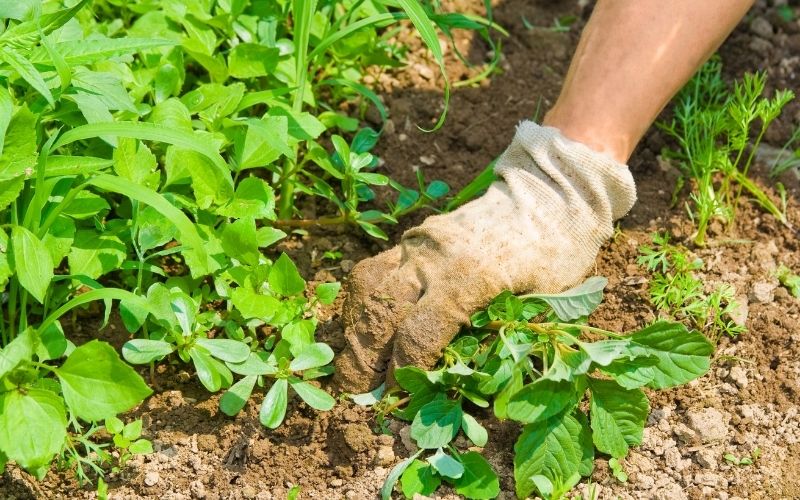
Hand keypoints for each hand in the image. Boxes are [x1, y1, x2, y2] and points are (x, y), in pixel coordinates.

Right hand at [334, 122, 635, 392]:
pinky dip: (364, 301)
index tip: (397, 395)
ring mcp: (419, 243)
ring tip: (356, 358)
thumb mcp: (544, 302)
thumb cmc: (556, 253)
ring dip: (355, 327)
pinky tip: (366, 323)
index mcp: (470, 278)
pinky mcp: (414, 236)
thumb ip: (501, 337)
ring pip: (367, 287)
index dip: (403, 371)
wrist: (550, 192)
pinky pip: (375, 269)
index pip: (418, 335)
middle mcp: (434, 258)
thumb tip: (457, 380)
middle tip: (359, 389)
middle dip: (363, 357)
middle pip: (381, 312)